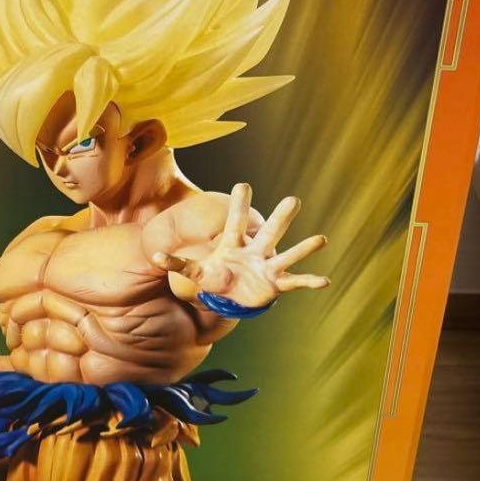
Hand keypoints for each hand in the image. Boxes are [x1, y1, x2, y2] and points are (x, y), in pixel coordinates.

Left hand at [153, 183, 328, 309]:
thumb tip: (155, 256)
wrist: (232, 295)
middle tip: (294, 199)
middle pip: (268, 232)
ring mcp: (267, 267)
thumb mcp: (194, 272)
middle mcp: (255, 251)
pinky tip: (324, 280)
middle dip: (280, 218)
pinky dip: (309, 281)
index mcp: (234, 243)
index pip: (235, 221)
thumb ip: (177, 264)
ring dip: (304, 248)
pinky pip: (294, 282)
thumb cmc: (215, 276)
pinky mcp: (275, 285)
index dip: (238, 205)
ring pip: (287, 255)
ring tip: (321, 239)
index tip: (241, 185)